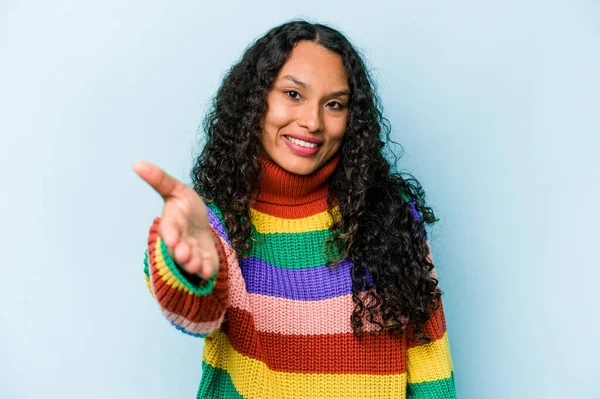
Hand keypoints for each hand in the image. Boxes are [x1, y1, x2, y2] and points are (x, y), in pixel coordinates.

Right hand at [133, 160, 218, 279]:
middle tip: (184, 254)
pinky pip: (205, 269)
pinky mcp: (206, 262)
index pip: (169, 230)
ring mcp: (193, 254)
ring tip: (195, 264)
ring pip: (190, 262)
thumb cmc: (186, 208)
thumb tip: (136, 163)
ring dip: (192, 264)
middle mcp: (180, 242)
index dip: (170, 234)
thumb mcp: (177, 190)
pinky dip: (206, 271)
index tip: (172, 239)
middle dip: (181, 252)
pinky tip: (208, 271)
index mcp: (172, 224)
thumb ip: (160, 179)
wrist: (202, 225)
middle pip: (178, 249)